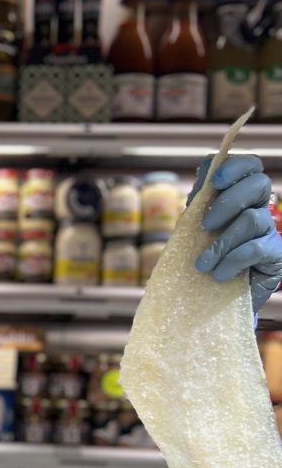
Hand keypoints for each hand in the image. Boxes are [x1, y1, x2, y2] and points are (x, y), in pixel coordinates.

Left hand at [190, 153, 281, 312]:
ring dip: (221, 243)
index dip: (236, 167)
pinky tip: (219, 274)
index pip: (249, 167)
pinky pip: (258, 248)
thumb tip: (205, 169)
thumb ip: (200, 203)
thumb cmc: (201, 260)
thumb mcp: (194, 231)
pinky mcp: (276, 255)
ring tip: (202, 265)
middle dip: (228, 202)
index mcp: (240, 197)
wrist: (209, 300)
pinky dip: (233, 260)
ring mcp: (270, 231)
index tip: (215, 181)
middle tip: (205, 226)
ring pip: (253, 219)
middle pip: (258, 185)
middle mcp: (259, 209)